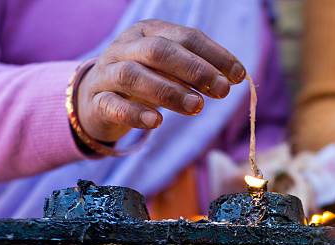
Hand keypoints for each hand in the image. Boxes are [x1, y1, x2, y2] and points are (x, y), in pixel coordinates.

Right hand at [77, 19, 246, 142]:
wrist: (95, 99)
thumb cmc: (145, 81)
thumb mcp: (170, 70)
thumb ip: (198, 71)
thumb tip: (235, 78)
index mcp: (149, 32)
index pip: (186, 37)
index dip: (215, 55)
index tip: (239, 76)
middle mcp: (126, 47)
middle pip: (159, 52)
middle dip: (195, 70)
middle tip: (222, 91)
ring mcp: (107, 72)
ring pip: (133, 76)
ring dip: (169, 91)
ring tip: (197, 107)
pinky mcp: (96, 101)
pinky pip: (112, 105)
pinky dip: (135, 114)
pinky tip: (157, 122)